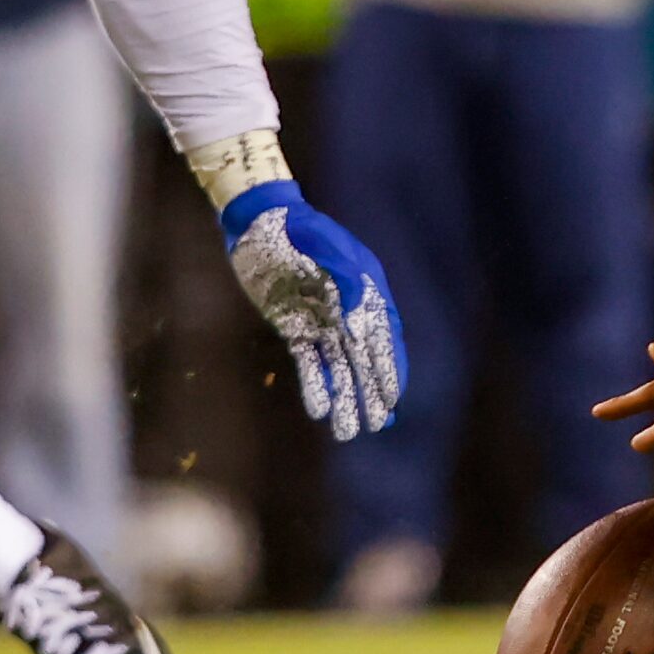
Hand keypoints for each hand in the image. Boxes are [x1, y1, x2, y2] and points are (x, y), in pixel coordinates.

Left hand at [220, 180, 402, 440]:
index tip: (394, 399)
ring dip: (344, 397)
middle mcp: (348, 310)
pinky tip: (318, 410)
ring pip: (337, 366)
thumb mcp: (322, 249)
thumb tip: (361, 326)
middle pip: (364, 359)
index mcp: (366, 289)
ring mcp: (322, 320)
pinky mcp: (295, 326)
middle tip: (377, 426)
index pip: (383, 337)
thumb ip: (345, 283)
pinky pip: (308, 361)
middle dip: (371, 393)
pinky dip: (314, 385)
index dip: (390, 368)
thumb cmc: (295, 229)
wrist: (258, 221)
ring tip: (347, 431)